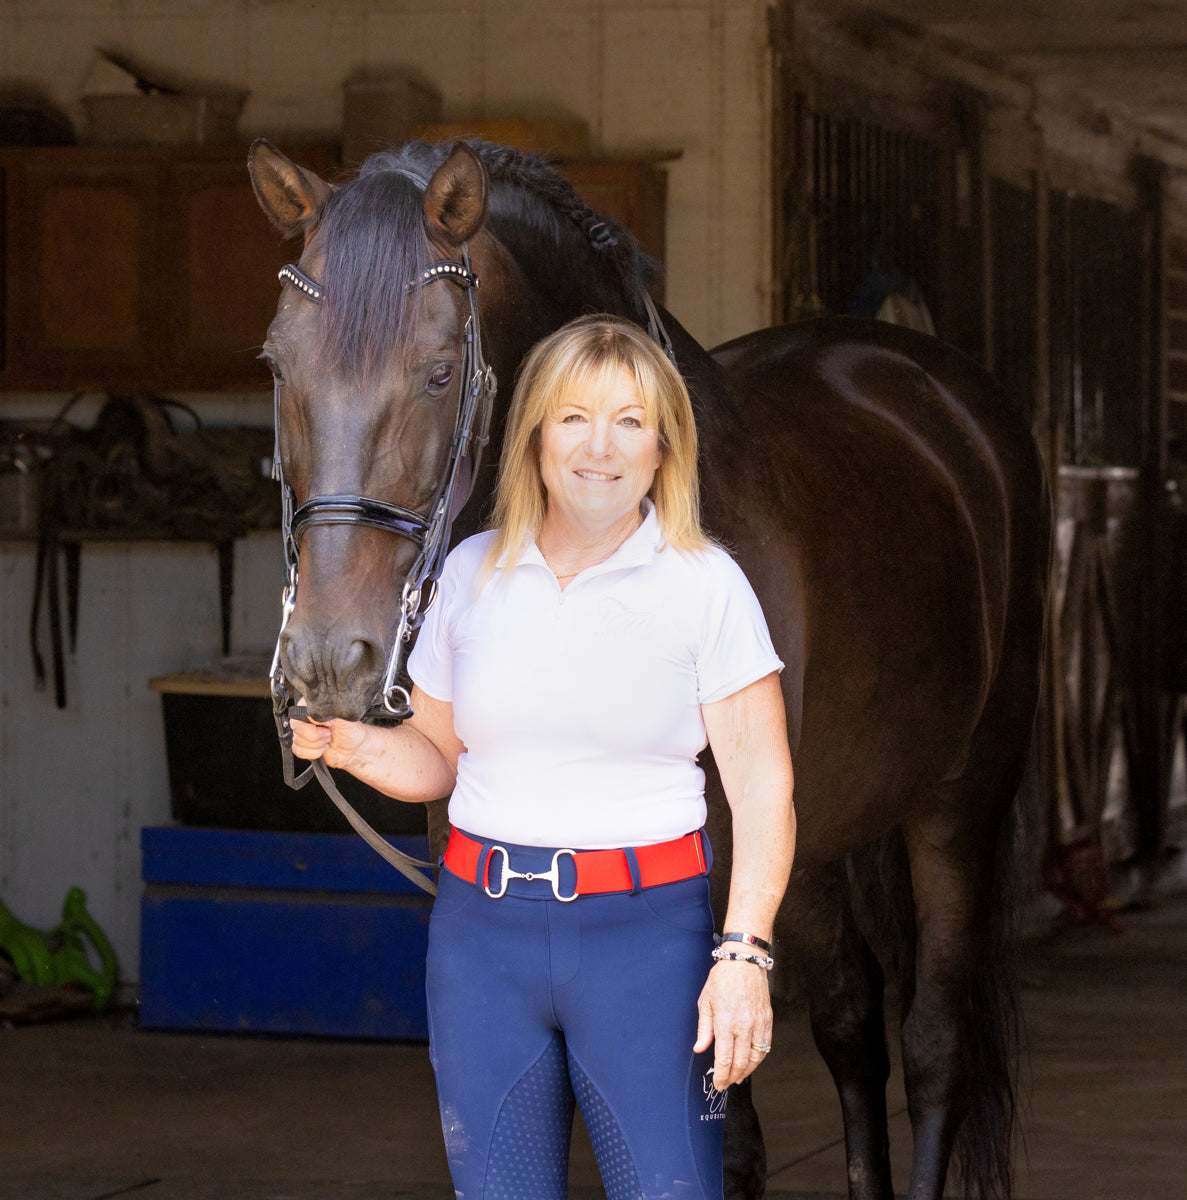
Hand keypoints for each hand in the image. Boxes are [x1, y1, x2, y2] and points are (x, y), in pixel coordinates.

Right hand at [290, 713, 366, 770]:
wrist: (354, 749)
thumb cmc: (351, 730)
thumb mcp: (345, 717)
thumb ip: (331, 710)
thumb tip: (318, 709)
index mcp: (314, 706)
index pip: (300, 711)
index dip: (313, 723)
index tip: (327, 726)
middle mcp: (306, 718)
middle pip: (297, 728)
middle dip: (316, 736)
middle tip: (329, 734)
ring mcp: (303, 732)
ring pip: (297, 741)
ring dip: (316, 745)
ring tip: (328, 740)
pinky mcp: (302, 745)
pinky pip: (298, 751)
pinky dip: (313, 753)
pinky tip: (323, 748)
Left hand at [693, 960, 772, 1090]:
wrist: (744, 962)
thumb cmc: (722, 979)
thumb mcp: (705, 1002)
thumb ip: (703, 1028)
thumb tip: (700, 1049)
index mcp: (726, 1022)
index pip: (724, 1059)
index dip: (721, 1075)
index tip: (718, 1084)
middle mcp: (744, 1026)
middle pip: (740, 1062)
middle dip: (732, 1077)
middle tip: (726, 1084)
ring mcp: (758, 1024)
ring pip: (756, 1057)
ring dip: (747, 1071)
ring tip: (738, 1077)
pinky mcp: (768, 1020)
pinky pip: (766, 1046)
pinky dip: (759, 1058)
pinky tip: (751, 1062)